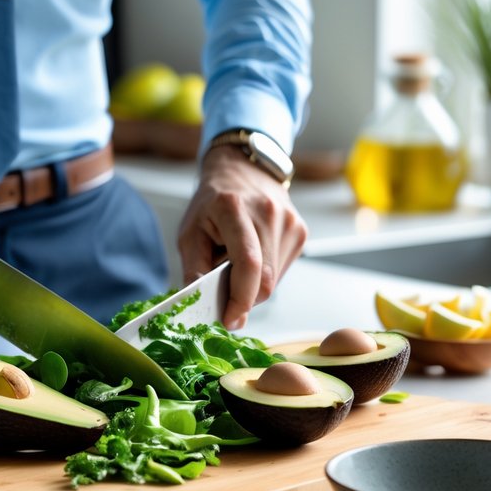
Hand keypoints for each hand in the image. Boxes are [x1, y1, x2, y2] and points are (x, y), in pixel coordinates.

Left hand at [177, 145, 307, 329]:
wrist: (242, 170)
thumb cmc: (212, 203)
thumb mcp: (189, 232)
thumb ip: (193, 268)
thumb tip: (200, 305)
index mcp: (234, 208)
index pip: (248, 263)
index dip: (241, 299)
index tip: (229, 320)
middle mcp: (268, 212)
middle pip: (265, 279)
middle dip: (244, 300)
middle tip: (225, 304)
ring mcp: (289, 221)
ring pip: (275, 280)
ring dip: (253, 287)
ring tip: (235, 266)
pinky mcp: (300, 230)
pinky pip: (282, 270)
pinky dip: (264, 276)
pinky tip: (252, 259)